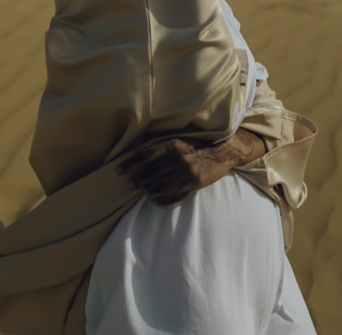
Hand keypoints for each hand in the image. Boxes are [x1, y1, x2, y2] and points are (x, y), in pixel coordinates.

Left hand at [117, 129, 264, 204]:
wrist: (224, 152)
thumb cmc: (198, 145)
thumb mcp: (180, 140)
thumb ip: (163, 146)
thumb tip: (139, 155)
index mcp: (173, 145)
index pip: (144, 155)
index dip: (129, 164)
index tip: (116, 171)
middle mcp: (179, 159)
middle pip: (150, 172)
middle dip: (137, 179)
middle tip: (129, 184)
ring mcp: (187, 173)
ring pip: (160, 185)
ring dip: (148, 189)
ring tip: (142, 189)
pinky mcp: (194, 185)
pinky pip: (174, 196)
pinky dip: (162, 199)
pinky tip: (154, 201)